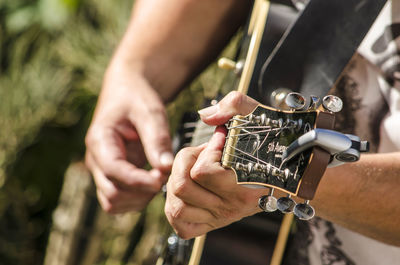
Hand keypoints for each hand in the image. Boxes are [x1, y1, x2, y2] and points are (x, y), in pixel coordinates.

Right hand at [85, 64, 173, 213]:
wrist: (127, 95)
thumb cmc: (137, 99)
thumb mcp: (150, 112)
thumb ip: (157, 139)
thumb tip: (165, 168)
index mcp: (100, 140)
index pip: (113, 170)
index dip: (138, 181)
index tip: (162, 178)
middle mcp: (96, 160)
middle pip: (112, 193)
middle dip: (141, 192)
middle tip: (165, 176)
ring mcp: (101, 171)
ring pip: (113, 202)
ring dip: (139, 199)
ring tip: (160, 178)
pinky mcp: (111, 177)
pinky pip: (119, 201)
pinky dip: (137, 199)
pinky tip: (153, 182)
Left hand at [165, 92, 267, 238]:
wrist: (290, 174)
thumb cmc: (271, 143)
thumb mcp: (257, 114)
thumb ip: (234, 104)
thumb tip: (206, 116)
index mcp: (243, 185)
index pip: (201, 171)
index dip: (205, 150)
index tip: (221, 139)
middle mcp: (232, 206)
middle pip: (182, 186)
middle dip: (185, 164)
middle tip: (203, 155)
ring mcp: (221, 217)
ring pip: (176, 207)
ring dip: (177, 184)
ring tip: (193, 171)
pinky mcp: (211, 224)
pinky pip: (182, 226)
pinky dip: (177, 210)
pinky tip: (188, 193)